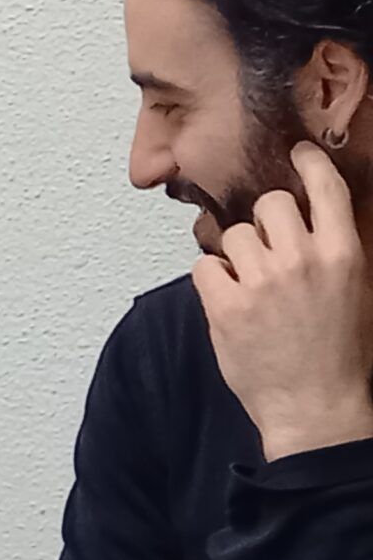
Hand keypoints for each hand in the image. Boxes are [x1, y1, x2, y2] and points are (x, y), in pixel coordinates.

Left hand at [193, 141, 372, 460]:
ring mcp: (261, 283)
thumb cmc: (338, 353)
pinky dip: (212, 279)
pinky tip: (229, 299)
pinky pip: (205, 266)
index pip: (325, 187)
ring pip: (233, 234)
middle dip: (264, 220)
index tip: (297, 154)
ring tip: (251, 285)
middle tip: (267, 248)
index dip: (308, 163)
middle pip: (270, 204)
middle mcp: (303, 260)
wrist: (316, 405)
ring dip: (237, 253)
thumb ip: (331, 249)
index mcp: (344, 253)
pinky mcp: (226, 307)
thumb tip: (306, 217)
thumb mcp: (354, 289)